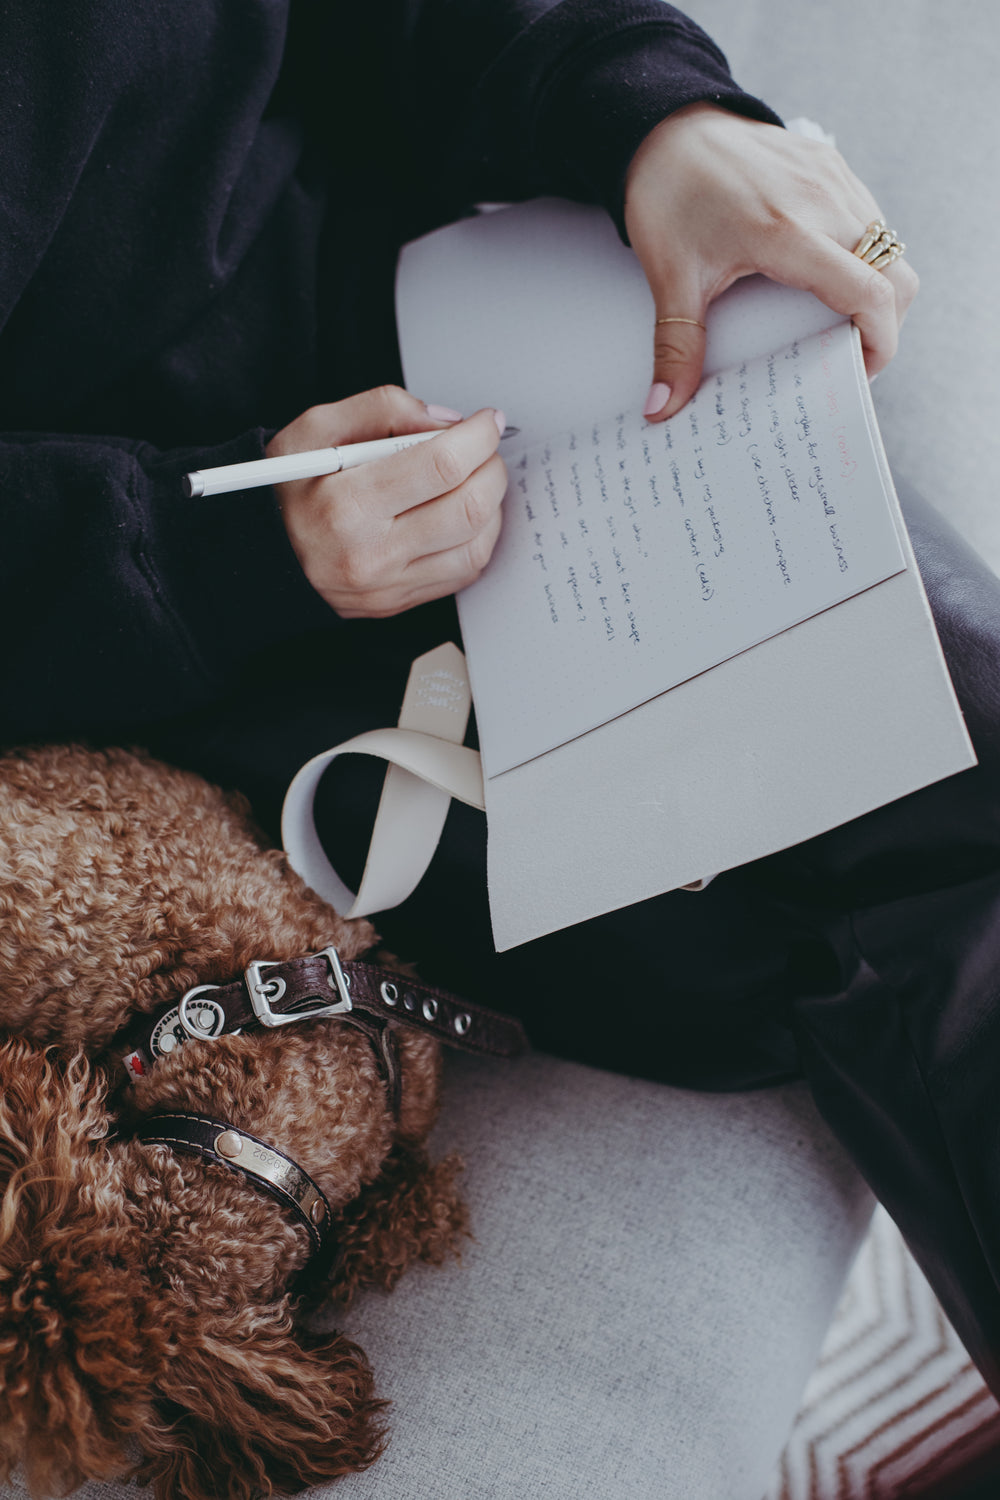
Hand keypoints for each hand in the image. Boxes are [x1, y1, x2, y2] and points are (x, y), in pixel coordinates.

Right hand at [270, 386, 505, 617]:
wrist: (256, 554)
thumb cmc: (283, 489)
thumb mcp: (315, 430)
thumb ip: (383, 408)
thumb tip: (448, 422)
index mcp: (346, 504)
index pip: (441, 466)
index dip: (478, 438)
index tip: (486, 422)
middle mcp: (369, 553)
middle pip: (468, 508)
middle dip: (492, 469)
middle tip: (485, 450)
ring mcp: (386, 586)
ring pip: (476, 546)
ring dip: (492, 506)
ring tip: (477, 480)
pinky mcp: (396, 603)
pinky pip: (463, 573)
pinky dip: (478, 539)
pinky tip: (463, 516)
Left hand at [624, 103, 918, 419]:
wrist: (664, 128)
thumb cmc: (667, 197)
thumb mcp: (669, 278)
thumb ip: (676, 347)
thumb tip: (661, 409)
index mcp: (789, 232)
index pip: (871, 292)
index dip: (880, 342)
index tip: (859, 374)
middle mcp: (824, 201)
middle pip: (897, 275)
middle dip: (885, 324)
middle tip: (849, 355)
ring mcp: (833, 179)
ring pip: (889, 247)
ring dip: (877, 289)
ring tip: (838, 322)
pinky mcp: (831, 165)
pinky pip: (871, 218)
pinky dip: (864, 257)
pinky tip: (827, 278)